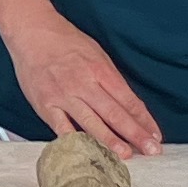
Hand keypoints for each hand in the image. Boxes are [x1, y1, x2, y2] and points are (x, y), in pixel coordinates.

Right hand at [4, 13, 160, 155]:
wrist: (32, 31)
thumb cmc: (66, 41)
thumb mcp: (97, 54)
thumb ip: (112, 80)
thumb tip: (131, 106)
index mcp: (100, 70)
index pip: (128, 100)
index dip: (143, 120)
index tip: (155, 136)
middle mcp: (84, 83)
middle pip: (114, 113)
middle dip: (135, 134)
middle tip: (152, 151)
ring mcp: (64, 95)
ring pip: (91, 123)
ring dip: (110, 141)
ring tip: (126, 155)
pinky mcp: (45, 105)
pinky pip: (62, 128)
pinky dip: (74, 142)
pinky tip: (86, 153)